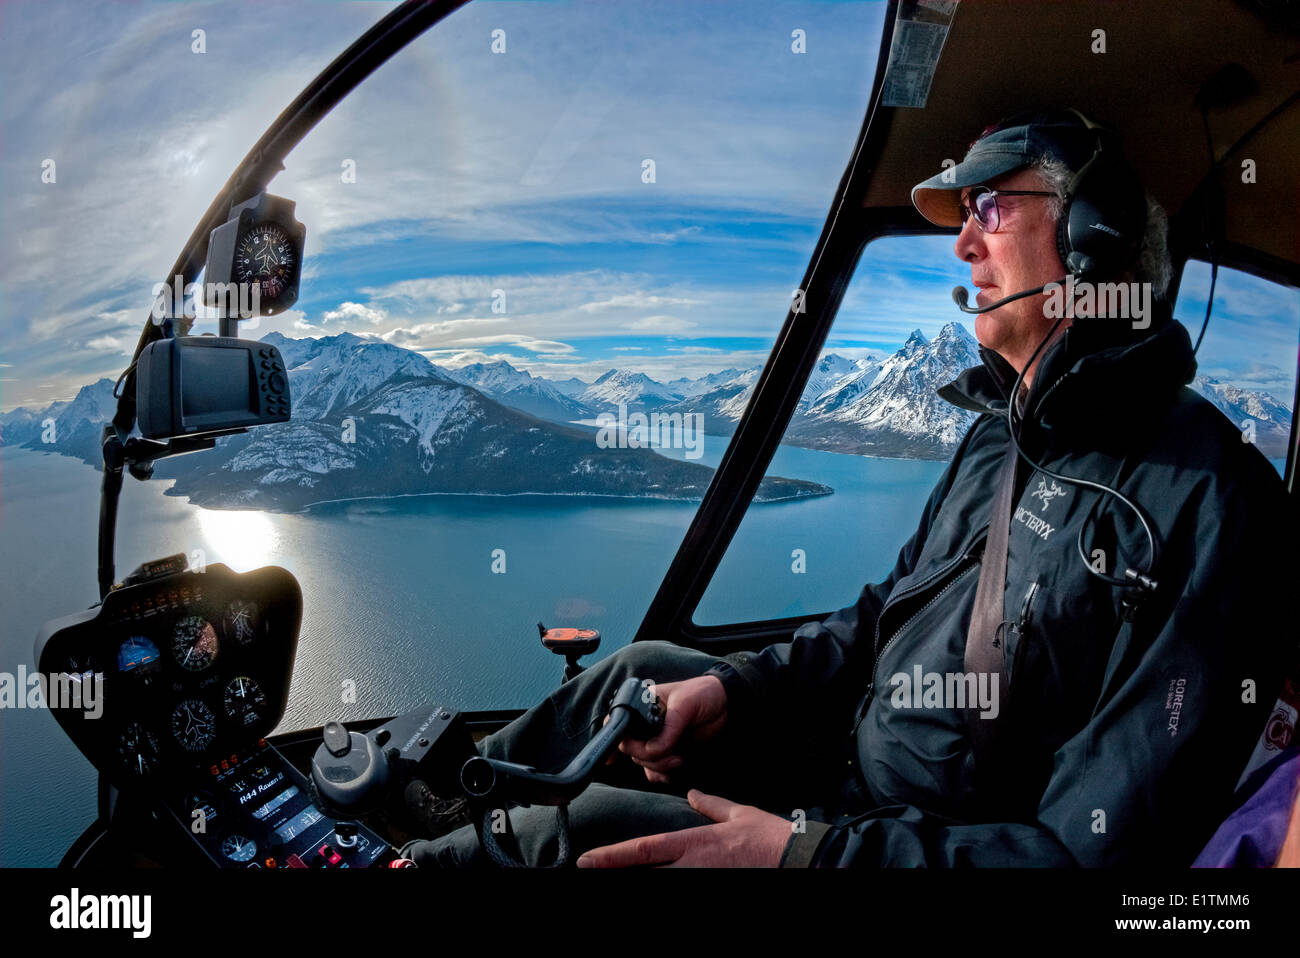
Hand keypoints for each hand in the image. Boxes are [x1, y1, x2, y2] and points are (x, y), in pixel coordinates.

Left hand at [575, 790, 789, 867]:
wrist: (796, 859)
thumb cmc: (768, 837)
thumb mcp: (737, 813)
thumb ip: (710, 805)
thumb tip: (693, 794)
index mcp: (693, 842)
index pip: (644, 849)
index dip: (612, 856)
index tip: (587, 860)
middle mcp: (692, 865)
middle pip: (644, 874)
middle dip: (616, 874)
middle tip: (589, 873)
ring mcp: (701, 881)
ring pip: (660, 887)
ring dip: (637, 882)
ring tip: (612, 880)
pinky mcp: (712, 888)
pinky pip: (681, 892)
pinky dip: (663, 888)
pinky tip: (652, 883)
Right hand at [614, 675, 726, 782]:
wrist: (726, 705)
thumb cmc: (703, 694)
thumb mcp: (684, 705)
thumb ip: (668, 729)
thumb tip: (653, 750)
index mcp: (642, 704)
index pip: (619, 722)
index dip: (614, 740)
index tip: (611, 759)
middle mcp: (644, 722)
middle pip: (630, 748)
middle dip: (647, 756)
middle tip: (671, 754)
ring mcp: (656, 738)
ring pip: (643, 761)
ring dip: (658, 766)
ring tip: (679, 759)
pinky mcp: (668, 751)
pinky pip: (654, 769)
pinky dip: (659, 774)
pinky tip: (670, 775)